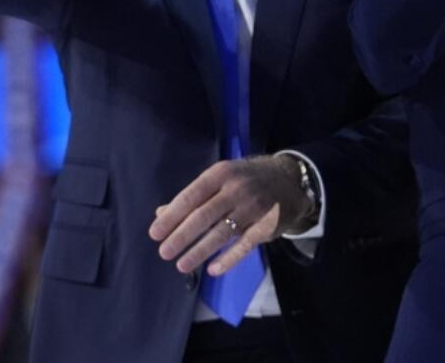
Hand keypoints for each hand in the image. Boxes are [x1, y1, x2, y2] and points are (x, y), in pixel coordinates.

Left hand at [149, 155, 313, 276]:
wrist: (290, 180)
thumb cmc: (247, 179)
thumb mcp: (220, 179)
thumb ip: (193, 197)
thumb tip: (161, 214)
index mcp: (220, 174)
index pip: (191, 196)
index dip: (172, 216)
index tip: (155, 233)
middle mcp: (236, 189)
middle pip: (203, 215)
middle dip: (181, 236)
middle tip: (164, 252)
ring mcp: (253, 208)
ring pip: (221, 233)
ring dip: (199, 251)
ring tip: (181, 265)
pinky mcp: (266, 226)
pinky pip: (244, 245)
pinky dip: (228, 259)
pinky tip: (212, 269)